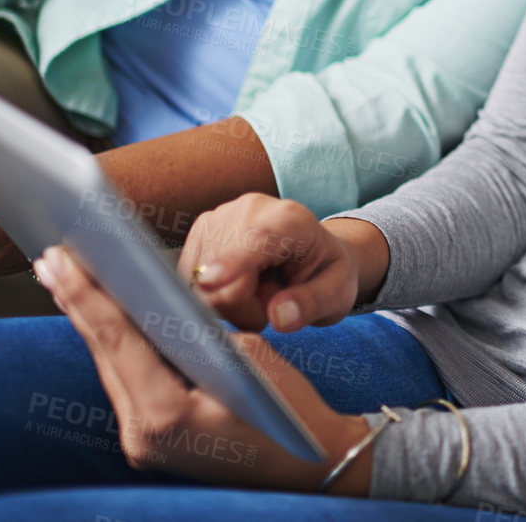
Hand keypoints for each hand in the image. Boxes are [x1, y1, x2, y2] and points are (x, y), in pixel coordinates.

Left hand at [34, 244, 375, 493]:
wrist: (310, 467)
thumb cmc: (289, 412)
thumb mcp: (250, 357)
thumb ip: (200, 331)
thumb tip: (161, 304)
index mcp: (164, 416)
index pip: (117, 340)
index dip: (87, 294)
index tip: (61, 259)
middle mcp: (141, 436)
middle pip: (104, 354)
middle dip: (78, 303)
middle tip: (51, 258)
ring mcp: (142, 443)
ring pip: (111, 368)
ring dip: (91, 323)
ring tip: (66, 281)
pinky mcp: (151, 440)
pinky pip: (128, 382)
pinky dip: (116, 346)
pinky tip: (103, 318)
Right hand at [178, 194, 384, 332]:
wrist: (314, 253)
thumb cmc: (325, 273)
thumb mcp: (336, 293)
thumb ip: (312, 304)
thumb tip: (279, 317)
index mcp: (291, 219)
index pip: (257, 240)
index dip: (233, 262)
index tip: (211, 282)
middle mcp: (250, 209)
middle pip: (221, 272)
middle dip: (241, 305)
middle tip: (271, 301)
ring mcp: (220, 217)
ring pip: (199, 279)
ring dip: (225, 301)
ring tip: (258, 291)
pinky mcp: (200, 232)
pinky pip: (188, 279)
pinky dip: (210, 293)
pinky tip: (237, 286)